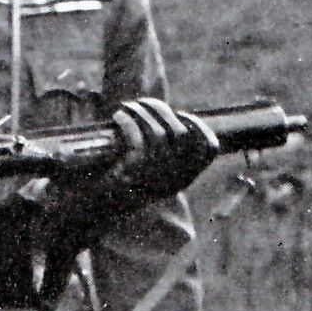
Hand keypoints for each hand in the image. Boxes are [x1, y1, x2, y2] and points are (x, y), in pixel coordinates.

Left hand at [104, 97, 220, 206]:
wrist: (101, 206)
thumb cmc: (126, 181)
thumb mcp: (154, 171)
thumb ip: (167, 151)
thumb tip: (169, 116)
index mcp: (184, 178)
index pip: (209, 149)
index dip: (199, 127)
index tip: (181, 116)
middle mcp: (174, 177)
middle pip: (181, 133)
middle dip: (163, 111)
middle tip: (144, 104)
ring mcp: (155, 175)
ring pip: (158, 132)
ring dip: (142, 112)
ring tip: (128, 107)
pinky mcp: (134, 171)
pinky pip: (136, 138)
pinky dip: (128, 122)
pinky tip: (118, 116)